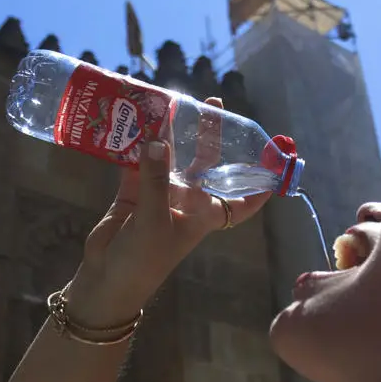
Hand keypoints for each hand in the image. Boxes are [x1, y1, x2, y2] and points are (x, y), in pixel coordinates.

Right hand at [67, 97, 273, 326]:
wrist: (106, 280)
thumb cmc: (142, 260)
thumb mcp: (154, 222)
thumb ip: (156, 180)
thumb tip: (157, 141)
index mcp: (204, 215)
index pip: (242, 202)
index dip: (259, 185)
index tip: (274, 159)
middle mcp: (186, 202)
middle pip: (206, 164)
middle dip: (211, 135)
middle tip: (213, 103)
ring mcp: (158, 195)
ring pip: (170, 157)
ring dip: (170, 133)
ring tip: (172, 101)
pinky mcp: (133, 191)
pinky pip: (138, 161)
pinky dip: (136, 143)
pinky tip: (134, 120)